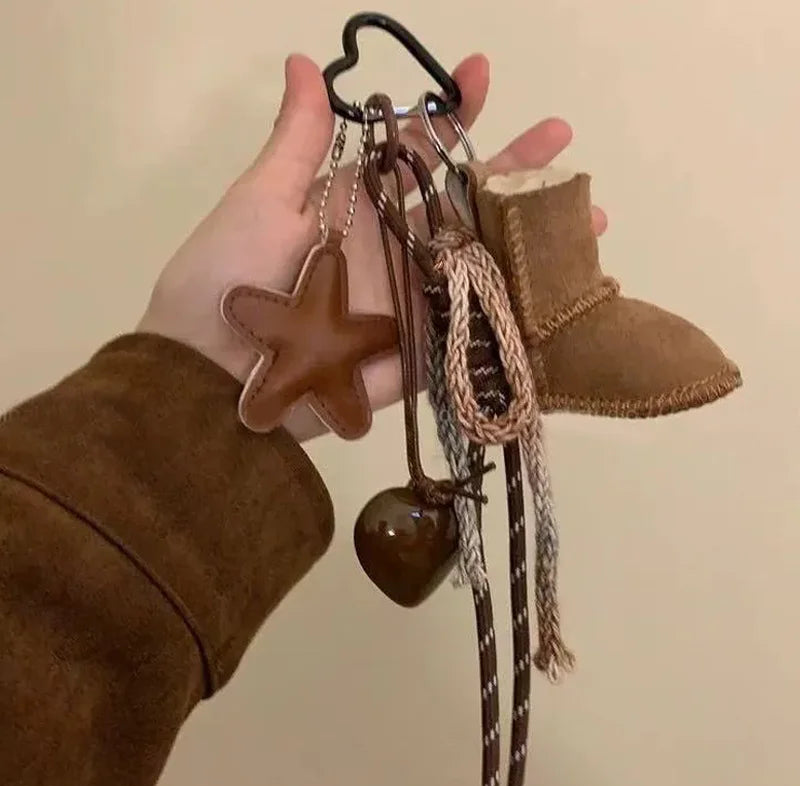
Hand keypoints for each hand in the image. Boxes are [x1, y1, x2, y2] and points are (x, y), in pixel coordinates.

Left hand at [138, 54, 607, 441]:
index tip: (480, 73)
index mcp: (360, 207)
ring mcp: (411, 303)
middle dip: (514, 171)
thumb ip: (297, 140)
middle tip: (562, 139)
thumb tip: (307, 61)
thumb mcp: (261, 199)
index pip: (417, 152)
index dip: (450, 113)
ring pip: (482, 264)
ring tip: (588, 217)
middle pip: (464, 204)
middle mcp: (394, 250)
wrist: (212, 373)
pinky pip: (474, 331)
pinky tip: (563, 293)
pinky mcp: (419, 354)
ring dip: (532, 241)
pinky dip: (517, 314)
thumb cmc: (229, 278)